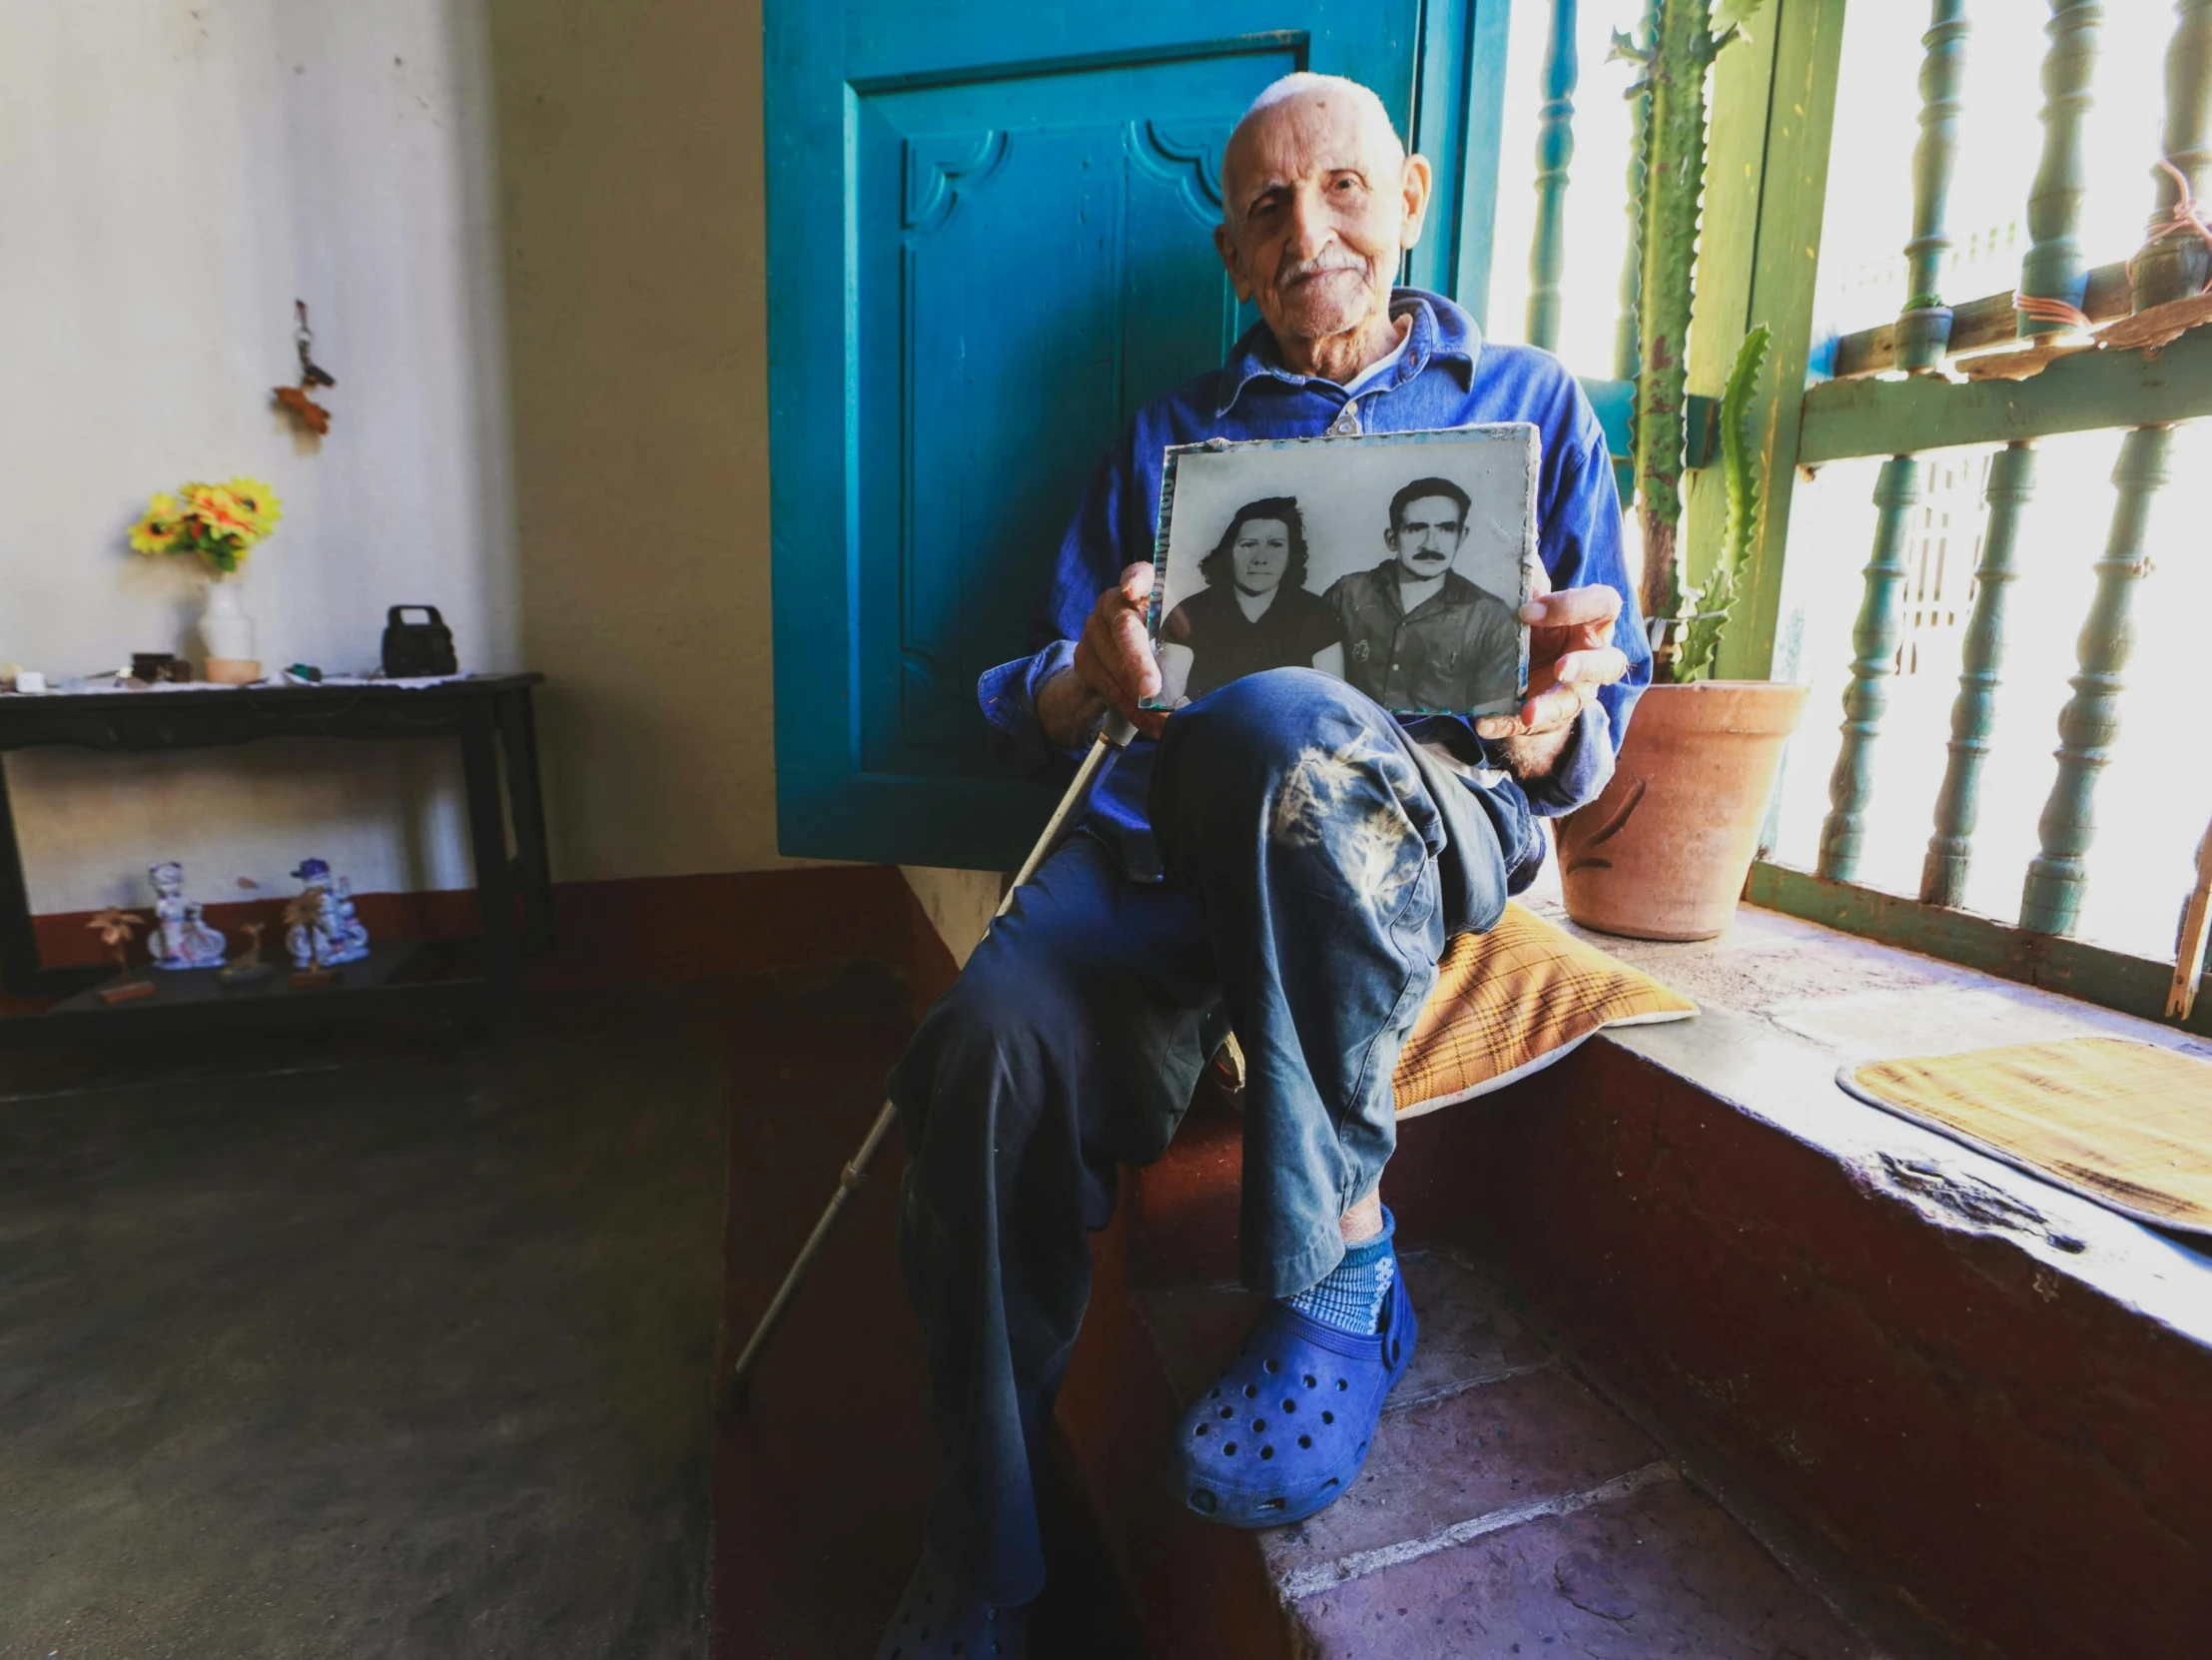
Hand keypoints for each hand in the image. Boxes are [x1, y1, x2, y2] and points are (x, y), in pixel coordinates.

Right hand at [1071, 563, 1169, 738]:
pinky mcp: (1084, 658)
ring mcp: (1094, 629)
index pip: (1138, 574)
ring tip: (1164, 721)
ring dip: (1139, 698)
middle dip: (1138, 663)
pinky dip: (1131, 710)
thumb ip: (1184, 632)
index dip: (1135, 580)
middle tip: (1152, 690)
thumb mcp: (1178, 629)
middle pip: (1123, 630)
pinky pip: (1107, 688)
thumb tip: (1197, 652)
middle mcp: (1112, 603)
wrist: (1122, 655)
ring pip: (1113, 666)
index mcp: (1143, 586)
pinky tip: (1150, 725)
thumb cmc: (1164, 635)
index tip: (1132, 589)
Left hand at [1474, 569, 1628, 743]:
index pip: (1604, 605)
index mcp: (1592, 623)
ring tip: (1529, 710)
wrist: (1526, 672)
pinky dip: (1506, 723)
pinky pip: (1530, 724)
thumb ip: (1531, 577)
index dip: (1573, 605)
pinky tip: (1485, 723)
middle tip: (1559, 667)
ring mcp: (1574, 692)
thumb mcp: (1535, 602)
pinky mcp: (1547, 717)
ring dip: (1552, 706)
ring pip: (1575, 701)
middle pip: (1610, 664)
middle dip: (1586, 666)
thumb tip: (1521, 531)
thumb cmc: (1538, 628)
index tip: (1528, 610)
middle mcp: (1593, 659)